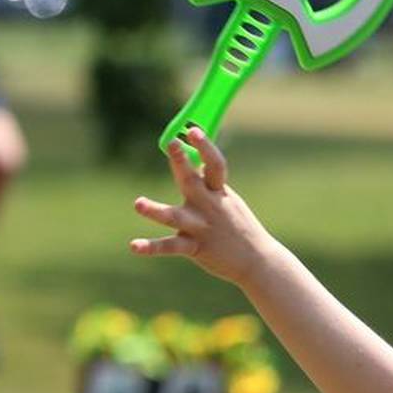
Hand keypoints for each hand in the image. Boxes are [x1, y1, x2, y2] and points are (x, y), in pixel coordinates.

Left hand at [130, 128, 276, 286]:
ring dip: (156, 210)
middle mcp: (210, 207)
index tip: (192, 131)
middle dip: (181, 162)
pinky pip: (171, 246)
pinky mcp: (195, 248)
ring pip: (175, 217)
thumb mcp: (229, 203)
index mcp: (220, 193)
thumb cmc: (239, 229)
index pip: (215, 165)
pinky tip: (134, 246)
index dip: (205, 147)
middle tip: (172, 144)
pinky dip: (152, 247)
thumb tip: (195, 163)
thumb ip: (209, 186)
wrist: (258, 262)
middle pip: (192, 181)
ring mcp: (202, 227)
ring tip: (138, 204)